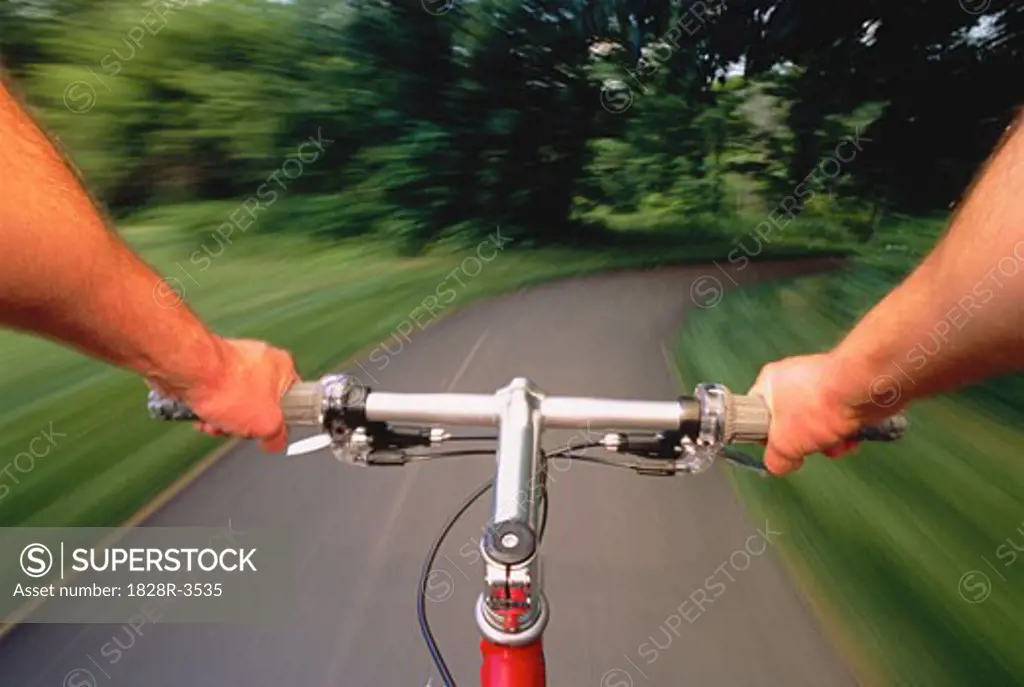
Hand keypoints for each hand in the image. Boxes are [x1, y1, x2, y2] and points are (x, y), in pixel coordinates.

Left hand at [174, 338, 299, 452]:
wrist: (189, 372)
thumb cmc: (227, 385)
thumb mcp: (267, 424)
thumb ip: (277, 436)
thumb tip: (276, 442)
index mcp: (282, 366)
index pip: (292, 398)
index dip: (281, 420)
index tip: (272, 430)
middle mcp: (259, 359)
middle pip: (258, 404)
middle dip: (244, 423)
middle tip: (238, 427)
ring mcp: (232, 361)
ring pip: (233, 402)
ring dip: (222, 419)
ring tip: (214, 422)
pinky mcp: (208, 367)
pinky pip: (213, 396)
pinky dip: (207, 409)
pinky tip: (201, 414)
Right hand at [748, 353, 867, 475]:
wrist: (862, 390)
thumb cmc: (815, 408)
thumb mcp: (783, 444)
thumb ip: (776, 458)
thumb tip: (779, 464)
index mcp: (769, 382)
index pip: (758, 412)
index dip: (766, 435)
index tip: (777, 448)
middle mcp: (793, 378)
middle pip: (791, 421)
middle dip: (805, 442)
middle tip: (810, 448)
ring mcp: (822, 382)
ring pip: (817, 422)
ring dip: (827, 440)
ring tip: (835, 444)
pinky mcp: (847, 389)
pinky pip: (839, 416)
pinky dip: (845, 431)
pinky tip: (851, 438)